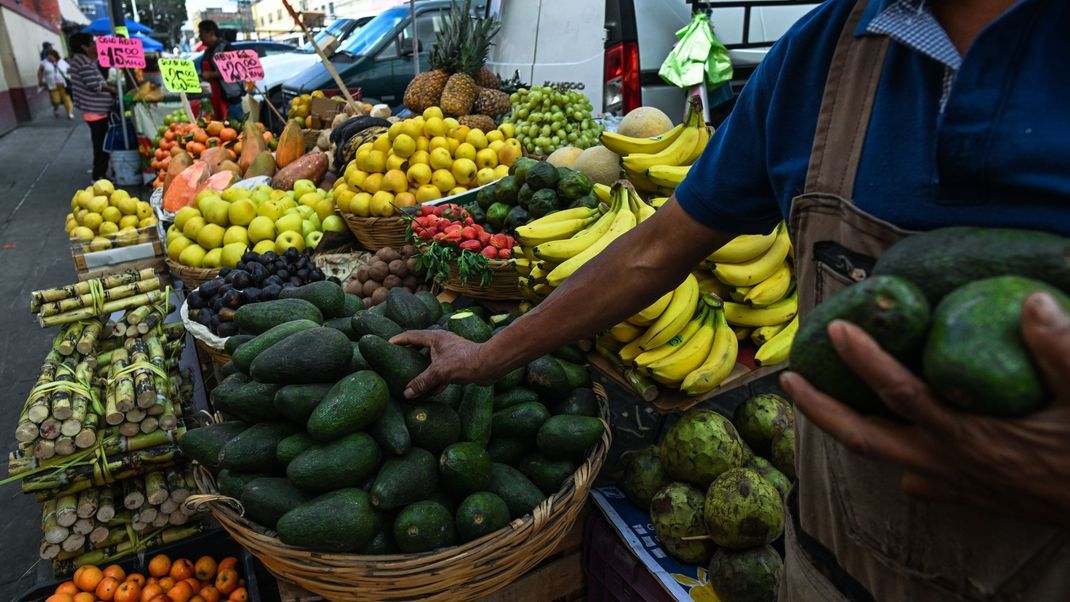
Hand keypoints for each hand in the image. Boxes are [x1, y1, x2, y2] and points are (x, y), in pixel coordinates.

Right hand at [389, 330, 503, 398]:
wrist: (489, 365)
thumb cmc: (464, 362)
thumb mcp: (439, 372)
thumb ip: (422, 381)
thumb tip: (407, 393)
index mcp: (435, 338)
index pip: (411, 335)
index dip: (398, 340)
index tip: (387, 344)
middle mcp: (442, 342)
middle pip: (420, 346)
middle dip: (409, 353)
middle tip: (397, 359)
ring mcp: (450, 353)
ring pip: (431, 360)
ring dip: (422, 368)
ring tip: (410, 376)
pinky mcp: (457, 364)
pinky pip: (441, 372)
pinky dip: (435, 380)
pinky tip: (430, 391)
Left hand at [781, 292, 1069, 527]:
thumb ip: (1059, 350)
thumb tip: (1033, 302)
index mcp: (964, 434)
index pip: (899, 392)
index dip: (866, 360)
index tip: (839, 328)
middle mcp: (944, 461)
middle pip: (862, 437)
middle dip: (819, 408)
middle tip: (788, 379)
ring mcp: (950, 483)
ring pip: (879, 458)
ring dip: (843, 429)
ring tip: (816, 402)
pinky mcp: (965, 498)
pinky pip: (915, 481)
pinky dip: (895, 462)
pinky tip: (892, 447)